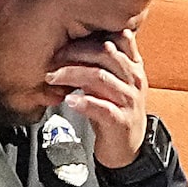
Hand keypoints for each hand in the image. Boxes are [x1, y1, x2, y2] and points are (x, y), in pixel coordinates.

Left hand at [48, 25, 149, 171]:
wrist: (127, 147)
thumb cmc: (116, 111)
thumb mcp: (115, 83)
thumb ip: (106, 63)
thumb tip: (84, 41)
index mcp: (134, 67)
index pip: (115, 41)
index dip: (89, 39)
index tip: (66, 41)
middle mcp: (134, 80)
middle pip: (105, 55)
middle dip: (76, 53)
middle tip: (54, 58)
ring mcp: (129, 100)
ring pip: (100, 78)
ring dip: (72, 75)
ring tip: (53, 77)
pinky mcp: (120, 121)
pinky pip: (101, 108)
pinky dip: (83, 102)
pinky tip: (69, 100)